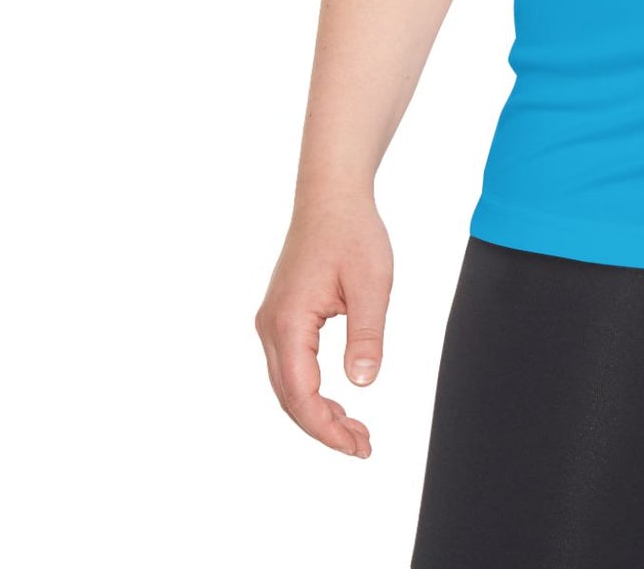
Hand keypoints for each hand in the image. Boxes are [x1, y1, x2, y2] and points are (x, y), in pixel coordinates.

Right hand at [255, 193, 393, 457]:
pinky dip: (311, 391)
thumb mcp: (372, 284)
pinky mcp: (280, 316)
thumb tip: (363, 384)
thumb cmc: (353, 233)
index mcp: (288, 322)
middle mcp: (270, 326)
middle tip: (362, 446)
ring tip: (355, 431)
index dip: (326, 429)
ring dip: (317, 412)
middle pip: (289, 397)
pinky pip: (290, 366)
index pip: (300, 395)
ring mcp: (272, 321)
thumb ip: (367, 335)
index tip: (356, 446)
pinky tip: (338, 402)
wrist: (331, 196)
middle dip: (323, 428)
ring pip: (287, 385)